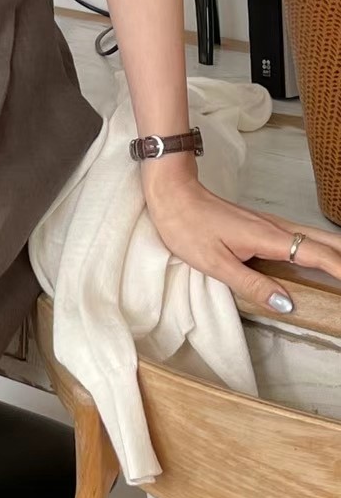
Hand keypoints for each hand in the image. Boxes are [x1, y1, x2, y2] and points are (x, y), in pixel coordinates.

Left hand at [143, 171, 340, 314]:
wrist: (172, 194)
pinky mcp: (262, 225)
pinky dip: (318, 249)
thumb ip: (252, 284)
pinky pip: (300, 237)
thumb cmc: (188, 227)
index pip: (317, 254)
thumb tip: (286, 304)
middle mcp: (276, 227)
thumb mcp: (215, 263)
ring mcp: (270, 224)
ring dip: (335, 253)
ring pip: (315, 236)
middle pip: (326, 241)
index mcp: (269, 237)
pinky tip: (318, 261)